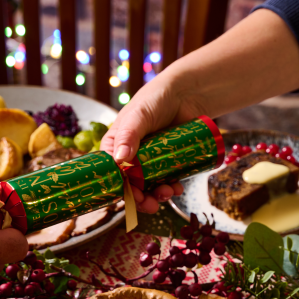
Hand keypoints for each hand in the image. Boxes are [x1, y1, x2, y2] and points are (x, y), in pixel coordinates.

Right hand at [100, 74, 204, 212]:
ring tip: (169, 192)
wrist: (186, 94)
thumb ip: (128, 136)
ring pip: (149, 186)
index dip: (119, 188)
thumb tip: (119, 160)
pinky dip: (171, 188)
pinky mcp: (168, 162)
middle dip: (140, 198)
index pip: (111, 172)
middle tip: (151, 204)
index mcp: (115, 146)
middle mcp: (130, 156)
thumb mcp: (138, 116)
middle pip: (130, 185)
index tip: (130, 197)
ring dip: (157, 195)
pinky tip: (177, 188)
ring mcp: (150, 161)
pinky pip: (167, 181)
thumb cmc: (155, 99)